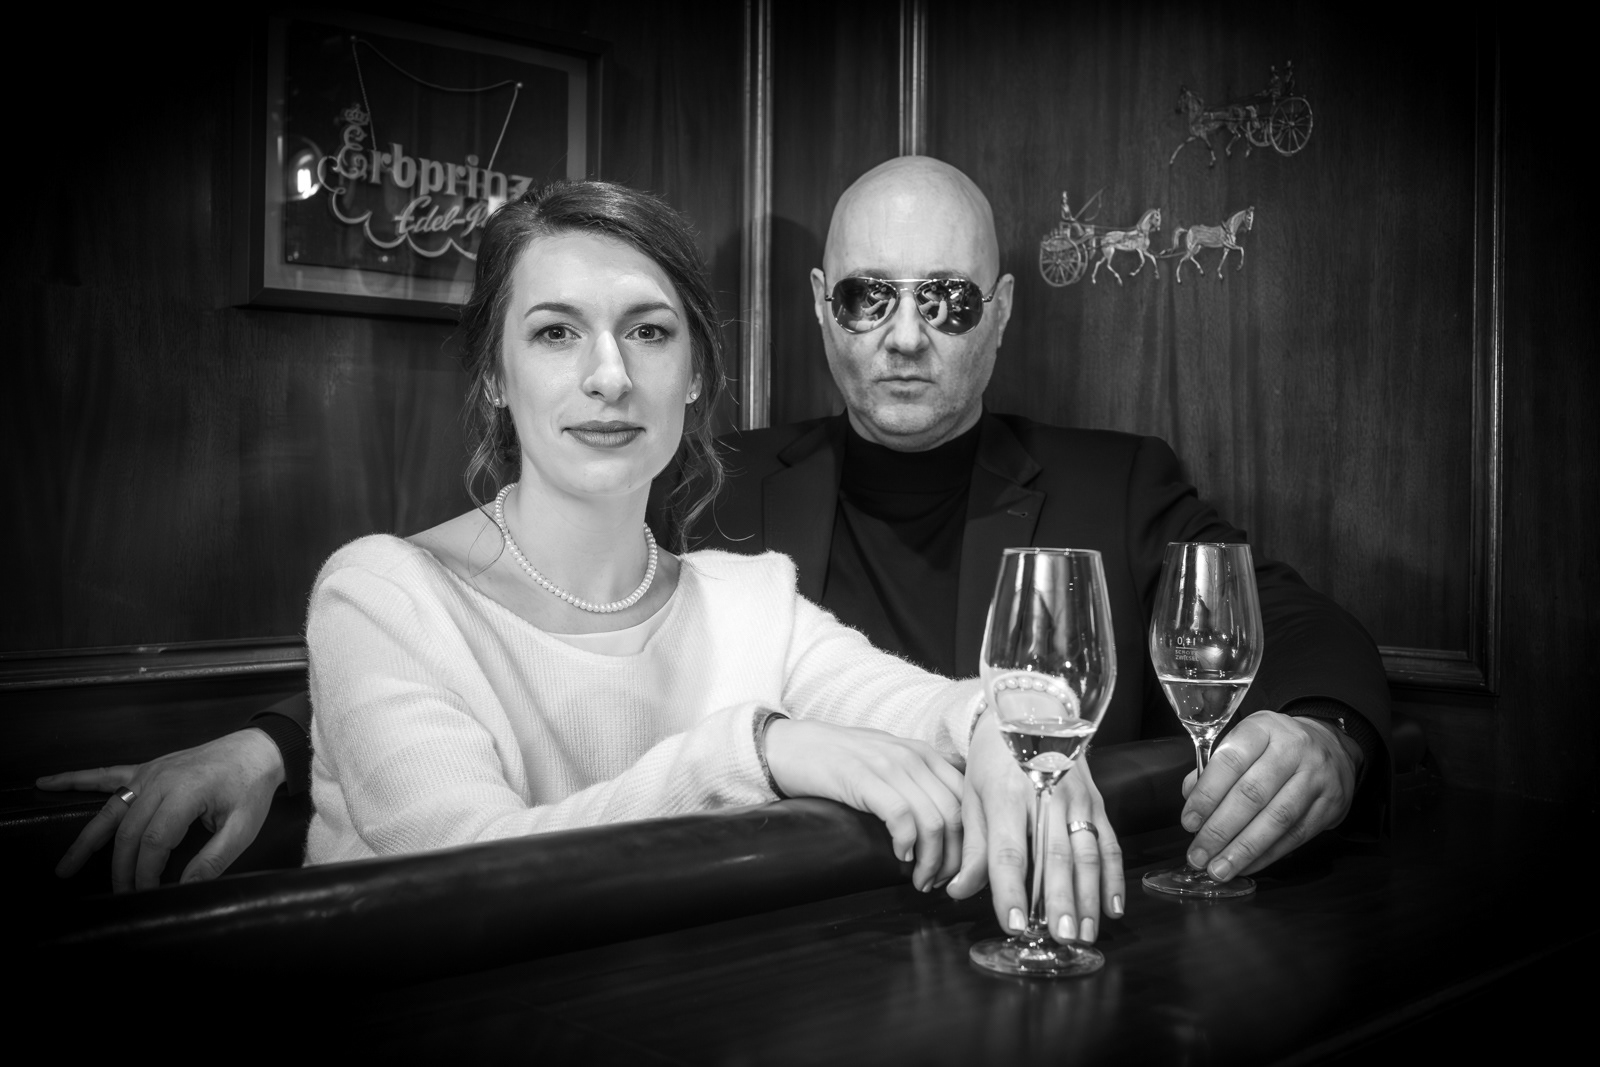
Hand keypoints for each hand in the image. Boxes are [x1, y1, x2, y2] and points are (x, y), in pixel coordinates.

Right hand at [37, 727, 286, 891]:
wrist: (258, 749)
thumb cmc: (251, 787)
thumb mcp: (244, 827)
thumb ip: (214, 859)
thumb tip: (185, 888)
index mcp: (185, 793)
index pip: (153, 842)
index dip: (146, 873)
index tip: (147, 894)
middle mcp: (160, 781)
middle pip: (128, 832)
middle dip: (121, 869)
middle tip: (119, 895)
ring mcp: (149, 773)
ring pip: (109, 811)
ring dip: (86, 841)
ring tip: (64, 868)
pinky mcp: (146, 769)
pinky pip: (106, 776)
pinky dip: (76, 780)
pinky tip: (47, 784)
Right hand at [764, 718, 963, 891]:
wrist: (790, 745)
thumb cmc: (839, 760)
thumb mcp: (889, 760)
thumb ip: (920, 778)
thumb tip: (950, 814)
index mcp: (925, 754)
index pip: (968, 801)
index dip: (969, 843)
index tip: (958, 869)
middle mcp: (914, 757)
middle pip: (957, 816)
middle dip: (953, 860)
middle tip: (938, 883)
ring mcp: (889, 765)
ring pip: (934, 822)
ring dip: (931, 861)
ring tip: (920, 881)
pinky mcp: (862, 777)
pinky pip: (901, 816)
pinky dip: (906, 843)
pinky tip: (899, 857)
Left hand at [946, 712, 1123, 943]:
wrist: (1032, 707)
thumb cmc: (994, 757)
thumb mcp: (972, 794)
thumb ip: (972, 847)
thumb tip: (959, 891)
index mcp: (1006, 796)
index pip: (1009, 851)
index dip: (1012, 890)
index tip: (1014, 924)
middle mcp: (1045, 796)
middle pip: (1055, 856)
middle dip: (1060, 902)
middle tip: (1061, 938)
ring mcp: (1076, 798)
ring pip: (1087, 854)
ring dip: (1089, 897)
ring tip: (1085, 933)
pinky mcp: (1096, 801)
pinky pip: (1108, 843)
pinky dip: (1112, 877)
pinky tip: (1112, 906)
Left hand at [1180, 710, 1361, 881]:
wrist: (1332, 746)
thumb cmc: (1276, 746)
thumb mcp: (1246, 741)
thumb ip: (1215, 767)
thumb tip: (1189, 795)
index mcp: (1263, 729)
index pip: (1230, 761)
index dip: (1206, 795)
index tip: (1189, 822)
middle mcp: (1292, 749)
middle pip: (1252, 794)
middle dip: (1220, 830)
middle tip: (1198, 855)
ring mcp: (1316, 777)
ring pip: (1276, 819)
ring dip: (1243, 850)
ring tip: (1219, 869)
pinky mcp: (1330, 805)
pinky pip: (1296, 835)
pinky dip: (1268, 855)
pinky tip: (1246, 866)